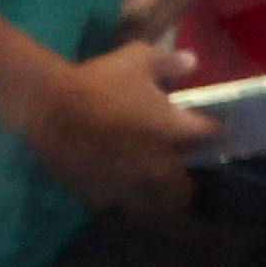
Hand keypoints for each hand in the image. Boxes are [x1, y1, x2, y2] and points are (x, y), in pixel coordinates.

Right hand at [22, 39, 218, 218]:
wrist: (50, 106)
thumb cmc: (97, 81)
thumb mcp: (136, 60)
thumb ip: (167, 62)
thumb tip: (192, 61)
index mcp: (174, 132)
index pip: (210, 136)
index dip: (215, 133)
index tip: (213, 132)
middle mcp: (160, 165)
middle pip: (185, 187)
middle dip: (185, 181)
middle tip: (177, 174)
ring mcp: (133, 185)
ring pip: (156, 206)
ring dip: (158, 201)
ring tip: (153, 194)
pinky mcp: (104, 196)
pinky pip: (122, 206)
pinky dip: (124, 201)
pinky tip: (118, 191)